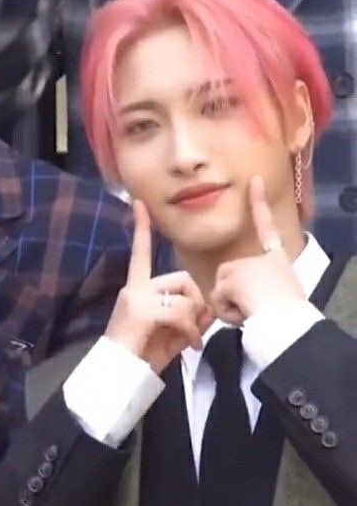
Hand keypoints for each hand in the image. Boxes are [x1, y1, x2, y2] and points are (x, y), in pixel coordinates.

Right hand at [105, 200, 212, 373]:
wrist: (119, 374)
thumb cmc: (143, 354)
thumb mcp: (170, 331)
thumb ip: (187, 316)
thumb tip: (208, 309)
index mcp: (136, 288)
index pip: (141, 253)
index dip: (141, 229)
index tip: (138, 204)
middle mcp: (134, 288)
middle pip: (182, 279)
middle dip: (197, 302)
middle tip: (196, 327)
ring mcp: (136, 297)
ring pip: (184, 297)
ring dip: (194, 321)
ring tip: (190, 340)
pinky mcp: (141, 310)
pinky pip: (180, 312)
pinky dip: (190, 331)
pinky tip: (188, 346)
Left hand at [210, 176, 305, 325]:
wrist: (288, 324)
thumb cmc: (287, 317)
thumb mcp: (278, 295)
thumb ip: (257, 286)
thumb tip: (237, 293)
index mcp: (277, 260)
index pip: (267, 227)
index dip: (259, 203)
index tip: (254, 181)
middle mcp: (260, 258)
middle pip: (228, 276)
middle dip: (233, 297)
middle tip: (257, 308)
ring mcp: (243, 264)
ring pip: (220, 289)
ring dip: (230, 306)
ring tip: (253, 311)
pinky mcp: (230, 277)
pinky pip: (217, 301)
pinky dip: (227, 313)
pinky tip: (246, 313)